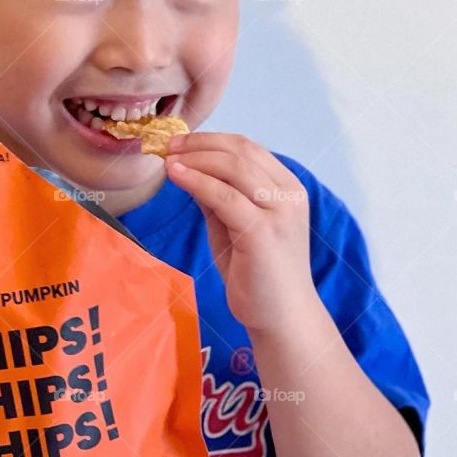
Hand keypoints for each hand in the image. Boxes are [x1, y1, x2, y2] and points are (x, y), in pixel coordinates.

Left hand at [165, 131, 319, 335]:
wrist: (281, 318)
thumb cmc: (257, 275)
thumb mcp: (234, 225)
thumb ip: (217, 197)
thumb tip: (188, 168)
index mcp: (287, 188)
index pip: (248, 148)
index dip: (210, 139)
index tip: (179, 141)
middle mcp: (288, 194)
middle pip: (240, 151)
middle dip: (199, 144)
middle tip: (167, 145)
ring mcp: (279, 212)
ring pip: (233, 168)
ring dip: (195, 158)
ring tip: (168, 158)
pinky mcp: (263, 232)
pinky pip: (224, 197)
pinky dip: (197, 181)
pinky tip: (176, 175)